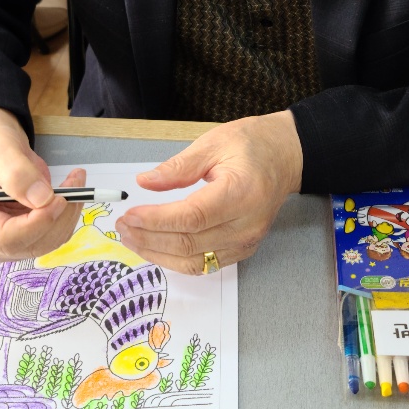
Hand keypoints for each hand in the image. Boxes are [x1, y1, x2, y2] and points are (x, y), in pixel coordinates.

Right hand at [0, 106, 83, 262]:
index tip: (60, 199)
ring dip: (66, 214)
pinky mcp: (21, 241)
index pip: (5, 239)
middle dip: (58, 216)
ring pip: (45, 243)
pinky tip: (68, 191)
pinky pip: (50, 236)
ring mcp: (2, 246)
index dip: (37, 223)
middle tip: (75, 182)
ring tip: (74, 181)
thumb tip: (42, 199)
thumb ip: (18, 175)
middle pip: (29, 244)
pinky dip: (65, 215)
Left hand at [115, 111, 302, 274]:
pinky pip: (204, 265)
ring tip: (132, 238)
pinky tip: (155, 246)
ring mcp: (246, 242)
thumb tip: (145, 182)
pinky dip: (175, 259)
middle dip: (149, 238)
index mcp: (241, 193)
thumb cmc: (252, 145)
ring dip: (158, 254)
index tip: (129, 215)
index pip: (191, 218)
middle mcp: (247, 225)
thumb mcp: (213, 143)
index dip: (155, 221)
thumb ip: (178, 167)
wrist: (286, 157)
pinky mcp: (242, 250)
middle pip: (189, 243)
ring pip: (194, 262)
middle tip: (122, 226)